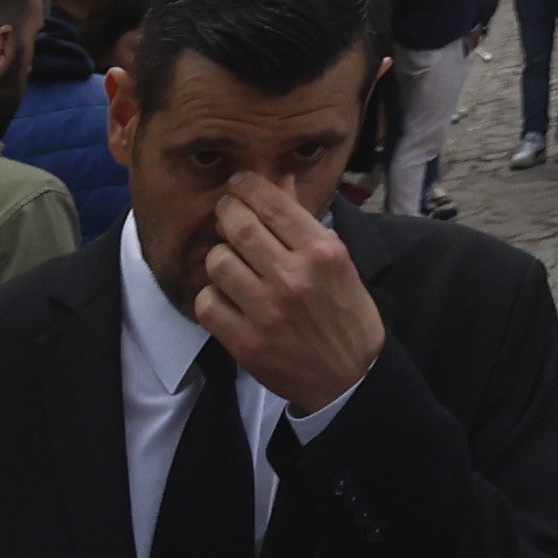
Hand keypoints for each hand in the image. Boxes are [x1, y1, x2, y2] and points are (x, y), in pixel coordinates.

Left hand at [192, 177, 383, 411]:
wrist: (350, 376)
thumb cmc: (346, 313)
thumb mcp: (337, 261)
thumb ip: (303, 222)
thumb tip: (280, 180)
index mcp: (323, 252)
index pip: (273, 205)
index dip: (247, 186)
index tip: (238, 184)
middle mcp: (294, 278)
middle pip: (240, 227)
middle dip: (226, 211)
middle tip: (226, 212)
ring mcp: (268, 312)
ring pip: (218, 262)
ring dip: (219, 255)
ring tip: (230, 260)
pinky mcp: (247, 343)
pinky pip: (207, 304)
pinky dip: (212, 296)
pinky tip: (226, 296)